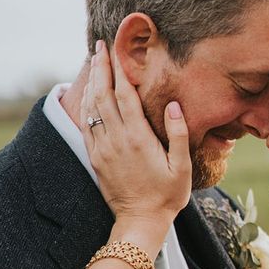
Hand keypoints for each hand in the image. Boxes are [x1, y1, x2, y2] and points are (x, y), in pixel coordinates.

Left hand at [81, 41, 191, 251]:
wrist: (140, 221)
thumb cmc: (167, 195)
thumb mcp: (183, 166)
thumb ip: (178, 133)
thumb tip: (174, 104)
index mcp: (139, 138)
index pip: (125, 95)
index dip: (119, 70)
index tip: (115, 50)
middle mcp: (117, 140)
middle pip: (104, 95)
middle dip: (100, 68)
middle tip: (99, 46)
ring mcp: (103, 149)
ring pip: (92, 108)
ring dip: (91, 83)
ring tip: (92, 63)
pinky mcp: (95, 158)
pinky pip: (86, 126)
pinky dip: (85, 105)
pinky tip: (88, 94)